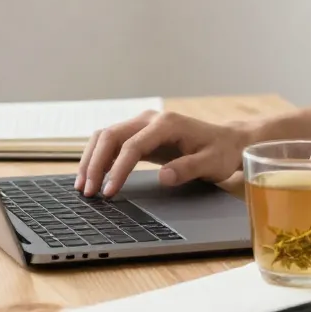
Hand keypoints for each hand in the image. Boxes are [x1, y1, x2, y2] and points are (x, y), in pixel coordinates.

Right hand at [76, 110, 252, 196]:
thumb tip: (164, 177)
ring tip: (83, 185)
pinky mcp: (141, 134)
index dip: (117, 169)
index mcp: (166, 124)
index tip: (108, 191)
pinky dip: (100, 157)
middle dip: (94, 163)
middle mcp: (151, 119)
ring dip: (91, 159)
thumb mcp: (211, 163)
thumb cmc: (220, 152)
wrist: (227, 141)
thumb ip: (188, 169)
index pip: (132, 146)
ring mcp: (144, 124)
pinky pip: (113, 142)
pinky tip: (94, 176)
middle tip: (87, 191)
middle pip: (111, 136)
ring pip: (107, 136)